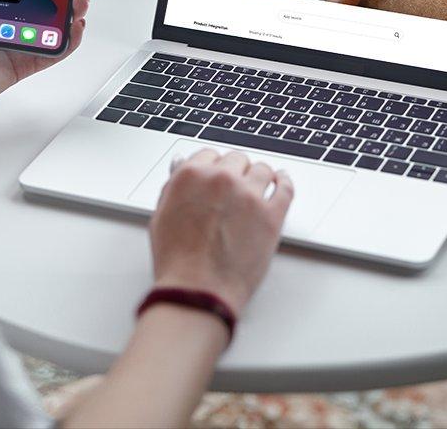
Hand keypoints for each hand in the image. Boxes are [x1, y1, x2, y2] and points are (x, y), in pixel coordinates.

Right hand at [148, 148, 292, 316]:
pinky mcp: (272, 215)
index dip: (214, 167)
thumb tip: (181, 167)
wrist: (197, 292)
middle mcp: (221, 179)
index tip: (218, 174)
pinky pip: (285, 187)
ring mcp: (249, 195)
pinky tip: (282, 181)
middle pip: (237, 159)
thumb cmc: (177, 262)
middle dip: (235, 171)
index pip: (210, 154)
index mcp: (192, 175)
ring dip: (258, 176)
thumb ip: (173, 186)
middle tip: (234, 187)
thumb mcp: (161, 216)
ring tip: (258, 187)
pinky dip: (284, 181)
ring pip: (262, 169)